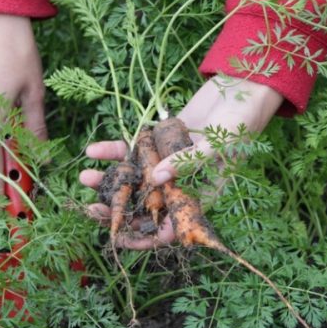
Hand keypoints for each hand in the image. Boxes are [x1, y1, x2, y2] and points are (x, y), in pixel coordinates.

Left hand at [80, 76, 283, 248]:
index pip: (172, 228)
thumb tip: (157, 177)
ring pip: (133, 179)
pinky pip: (131, 151)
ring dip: (108, 181)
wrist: (241, 89)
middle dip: (117, 210)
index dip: (146, 238)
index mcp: (201, 196)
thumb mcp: (220, 144)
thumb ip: (190, 161)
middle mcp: (180, 184)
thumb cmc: (241, 123)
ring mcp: (166, 162)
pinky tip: (92, 150)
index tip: (120, 238)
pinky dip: (112, 151)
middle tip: (93, 208)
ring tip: (85, 177)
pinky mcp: (157, 142)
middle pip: (145, 206)